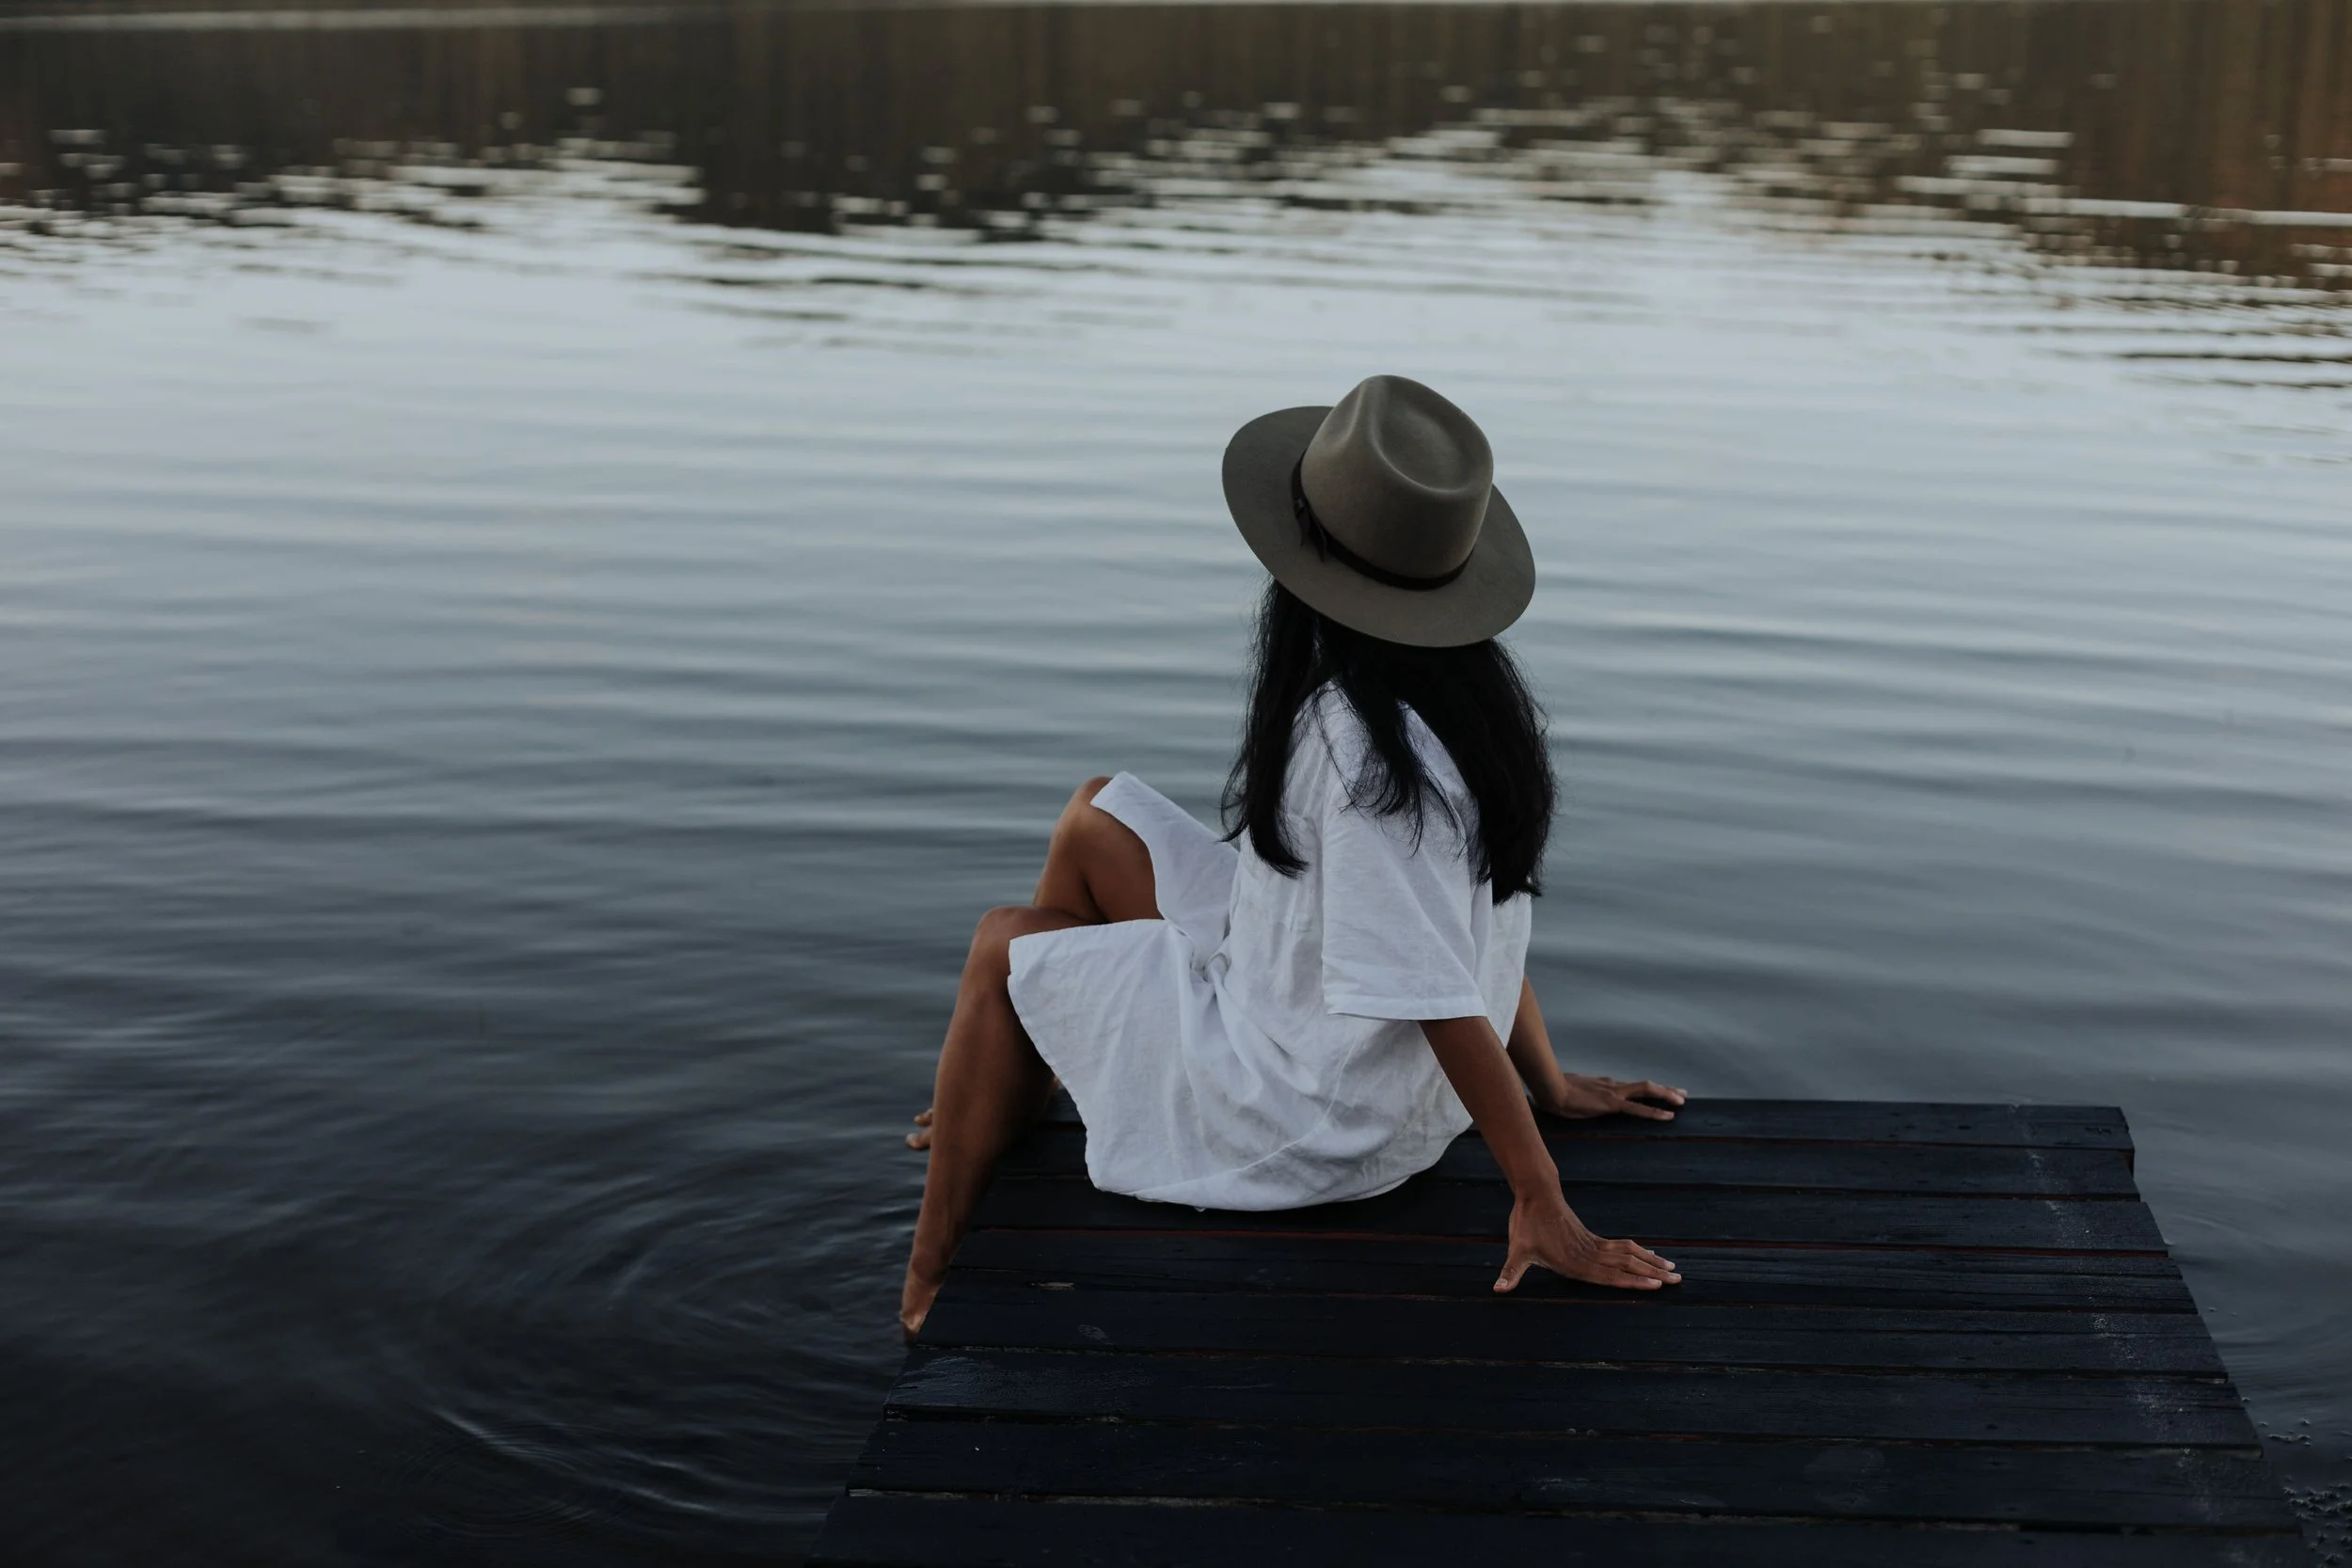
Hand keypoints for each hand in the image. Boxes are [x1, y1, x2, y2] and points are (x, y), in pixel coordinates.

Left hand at [1497, 1191, 1680, 1291]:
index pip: (1610, 1276)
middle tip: (1677, 1280)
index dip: (1633, 1282)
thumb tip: (1498, 1289)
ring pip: (1629, 1255)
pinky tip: (1650, 1256)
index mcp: (1575, 1262)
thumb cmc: (1526, 1224)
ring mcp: (1593, 1245)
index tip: (1655, 1285)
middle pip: (1627, 1266)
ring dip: (1651, 1262)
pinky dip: (1639, 1252)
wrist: (1536, 1193)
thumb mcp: (1517, 1251)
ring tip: (1673, 1270)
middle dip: (1652, 1274)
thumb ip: (1511, 1272)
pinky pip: (1621, 1247)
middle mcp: (1589, 1254)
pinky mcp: (1593, 1238)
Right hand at [1534, 1073, 1685, 1121]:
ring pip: (1647, 1091)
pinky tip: (1668, 1116)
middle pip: (1645, 1086)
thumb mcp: (1574, 1093)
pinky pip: (1638, 1108)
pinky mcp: (1612, 1103)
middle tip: (1681, 1094)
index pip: (1633, 1087)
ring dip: (1666, 1095)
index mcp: (1606, 1084)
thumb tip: (1579, 1100)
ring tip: (1681, 1101)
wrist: (1550, 1089)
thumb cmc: (1556, 1092)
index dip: (1648, 1089)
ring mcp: (1614, 1093)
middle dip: (1665, 1089)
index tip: (1660, 1091)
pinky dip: (1655, 1112)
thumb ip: (1582, 1096)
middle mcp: (1614, 1085)